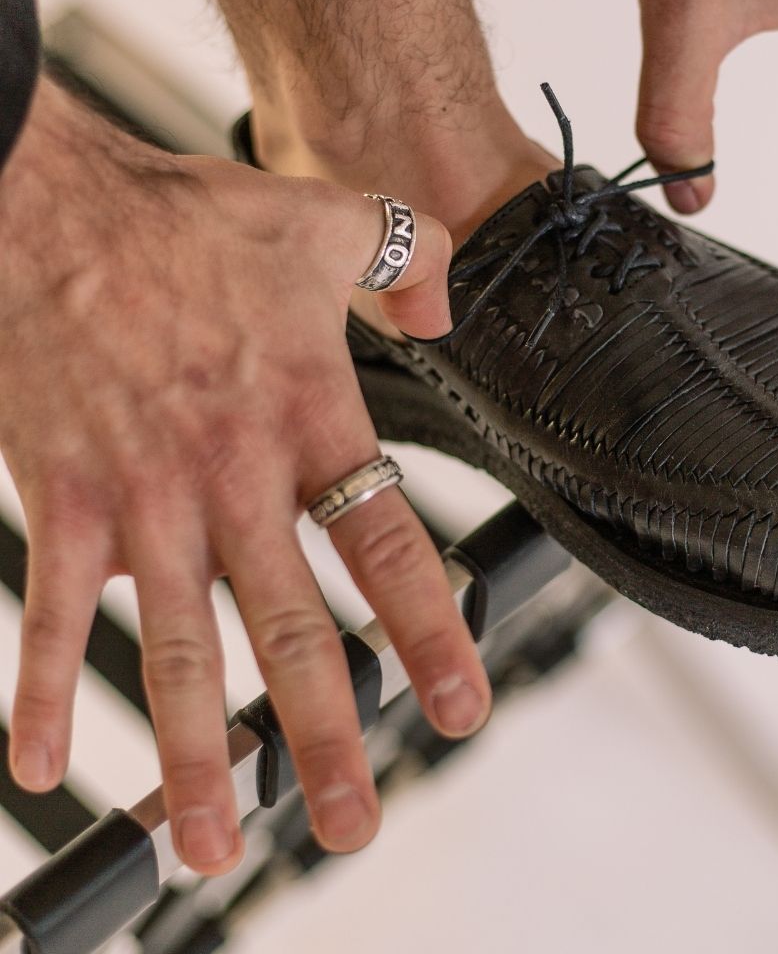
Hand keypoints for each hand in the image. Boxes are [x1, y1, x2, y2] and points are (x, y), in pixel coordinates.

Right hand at [0, 81, 489, 873]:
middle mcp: (230, 478)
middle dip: (324, 736)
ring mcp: (141, 501)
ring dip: (195, 753)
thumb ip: (412, 259)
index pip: (385, 545)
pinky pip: (46, 616)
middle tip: (351, 821)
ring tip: (216, 841)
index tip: (461, 704)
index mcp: (305, 417)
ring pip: (176, 650)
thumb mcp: (331, 218)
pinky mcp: (61, 502)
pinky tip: (42, 771)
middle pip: (289, 632)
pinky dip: (40, 694)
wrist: (51, 209)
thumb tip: (443, 311)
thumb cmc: (184, 219)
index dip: (430, 632)